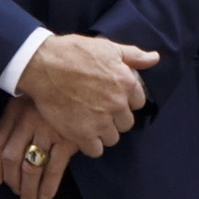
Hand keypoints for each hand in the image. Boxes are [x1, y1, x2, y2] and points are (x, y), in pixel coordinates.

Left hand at [0, 88, 76, 198]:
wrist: (82, 81)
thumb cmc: (54, 94)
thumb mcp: (29, 98)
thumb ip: (16, 119)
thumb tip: (5, 153)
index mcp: (15, 109)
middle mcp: (28, 120)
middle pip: (11, 157)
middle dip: (12, 181)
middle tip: (16, 193)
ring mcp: (48, 130)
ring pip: (31, 167)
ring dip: (28, 188)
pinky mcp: (68, 138)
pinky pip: (54, 168)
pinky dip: (48, 186)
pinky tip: (45, 196)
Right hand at [13, 34, 156, 155]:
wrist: (43, 65)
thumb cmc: (74, 52)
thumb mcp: (108, 47)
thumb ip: (134, 55)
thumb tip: (155, 58)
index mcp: (127, 83)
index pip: (138, 103)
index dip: (123, 101)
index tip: (110, 98)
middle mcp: (117, 104)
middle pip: (125, 123)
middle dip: (114, 118)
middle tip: (96, 110)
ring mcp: (101, 121)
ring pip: (112, 138)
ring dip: (102, 133)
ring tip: (87, 121)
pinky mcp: (83, 134)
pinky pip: (96, 150)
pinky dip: (90, 144)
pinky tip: (80, 132)